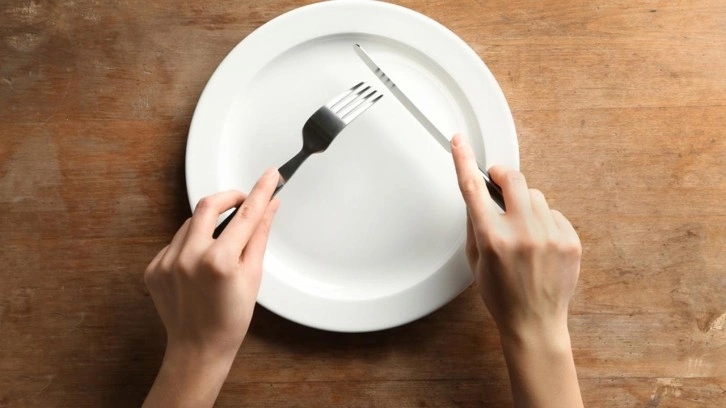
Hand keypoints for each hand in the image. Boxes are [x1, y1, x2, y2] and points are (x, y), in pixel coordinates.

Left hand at [143, 168, 279, 407]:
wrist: (198, 349)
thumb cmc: (229, 319)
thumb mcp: (253, 276)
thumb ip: (259, 235)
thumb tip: (270, 206)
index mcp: (218, 261)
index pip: (245, 214)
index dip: (260, 190)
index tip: (271, 175)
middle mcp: (189, 257)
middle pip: (209, 204)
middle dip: (229, 197)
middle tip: (243, 201)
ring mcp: (167, 262)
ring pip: (191, 223)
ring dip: (209, 224)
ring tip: (222, 246)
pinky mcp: (153, 267)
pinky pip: (176, 240)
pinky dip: (191, 243)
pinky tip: (200, 264)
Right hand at [451, 135, 582, 406]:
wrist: (535, 321)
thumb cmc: (501, 295)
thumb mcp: (475, 261)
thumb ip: (475, 225)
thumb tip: (479, 196)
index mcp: (492, 238)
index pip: (472, 189)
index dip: (464, 160)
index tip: (459, 141)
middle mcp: (522, 233)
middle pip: (514, 179)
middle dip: (503, 175)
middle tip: (498, 180)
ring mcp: (549, 236)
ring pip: (535, 195)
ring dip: (525, 203)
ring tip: (523, 230)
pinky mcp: (570, 240)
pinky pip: (554, 213)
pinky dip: (544, 220)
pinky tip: (540, 243)